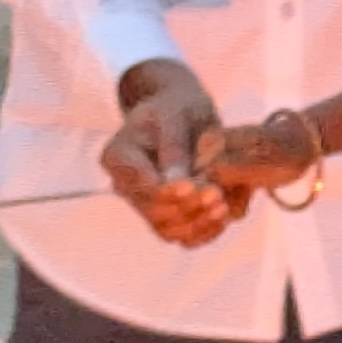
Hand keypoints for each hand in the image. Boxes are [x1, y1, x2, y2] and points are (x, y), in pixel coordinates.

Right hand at [103, 57, 236, 242]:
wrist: (184, 113)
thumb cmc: (177, 106)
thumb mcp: (175, 115)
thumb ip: (174, 148)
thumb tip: (177, 184)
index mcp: (117, 157)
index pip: (142, 185)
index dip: (170, 191)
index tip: (196, 185)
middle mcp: (125, 186)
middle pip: (154, 211)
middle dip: (188, 207)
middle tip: (217, 195)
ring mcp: (144, 204)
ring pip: (168, 230)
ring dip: (198, 223)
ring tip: (224, 207)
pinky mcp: (164, 216)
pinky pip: (181, 236)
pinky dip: (203, 232)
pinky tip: (223, 217)